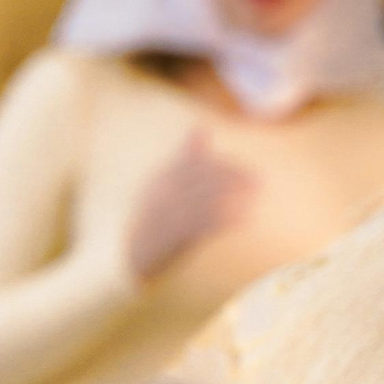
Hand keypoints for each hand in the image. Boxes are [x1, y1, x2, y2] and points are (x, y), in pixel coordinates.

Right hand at [126, 130, 252, 281]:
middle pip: (200, 181)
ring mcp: (164, 215)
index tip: (245, 168)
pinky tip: (243, 219)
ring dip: (229, 196)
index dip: (221, 165)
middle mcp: (161, 194)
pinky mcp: (169, 238)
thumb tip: (202, 127)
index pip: (193, 165)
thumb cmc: (150, 217)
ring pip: (201, 201)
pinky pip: (199, 227)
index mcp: (160, 179)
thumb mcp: (162, 181)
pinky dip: (222, 221)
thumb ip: (185, 157)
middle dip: (231, 179)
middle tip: (259, 180)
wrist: (124, 256)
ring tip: (254, 195)